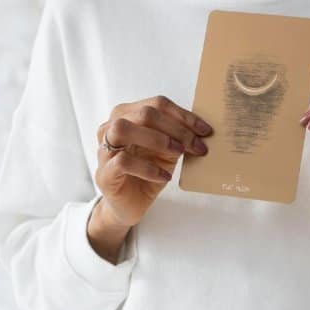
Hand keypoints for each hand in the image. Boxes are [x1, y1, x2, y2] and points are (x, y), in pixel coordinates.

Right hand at [88, 95, 212, 260]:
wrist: (130, 204)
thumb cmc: (148, 173)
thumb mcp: (168, 152)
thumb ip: (178, 137)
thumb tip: (202, 129)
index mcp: (129, 116)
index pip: (157, 104)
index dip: (183, 115)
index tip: (205, 130)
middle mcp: (112, 127)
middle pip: (144, 113)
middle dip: (176, 128)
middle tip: (196, 145)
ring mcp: (105, 149)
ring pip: (123, 129)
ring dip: (157, 139)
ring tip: (177, 154)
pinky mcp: (104, 172)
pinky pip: (123, 161)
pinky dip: (148, 168)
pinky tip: (164, 177)